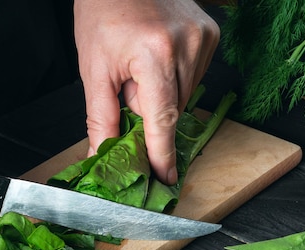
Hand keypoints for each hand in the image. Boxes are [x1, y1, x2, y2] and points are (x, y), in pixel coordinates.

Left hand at [74, 0, 219, 183]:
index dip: (163, 153)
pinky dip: (173, 77)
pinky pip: (192, 76)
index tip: (166, 178)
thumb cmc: (102, 11)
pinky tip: (157, 57)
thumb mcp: (93, 68)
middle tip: (127, 84)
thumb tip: (102, 153)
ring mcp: (204, 38)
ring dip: (162, 93)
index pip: (163, 118)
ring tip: (141, 63)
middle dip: (148, 110)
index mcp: (155, 54)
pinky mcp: (211, 34)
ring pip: (183, 94)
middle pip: (172, 108)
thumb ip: (101, 117)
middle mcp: (187, 45)